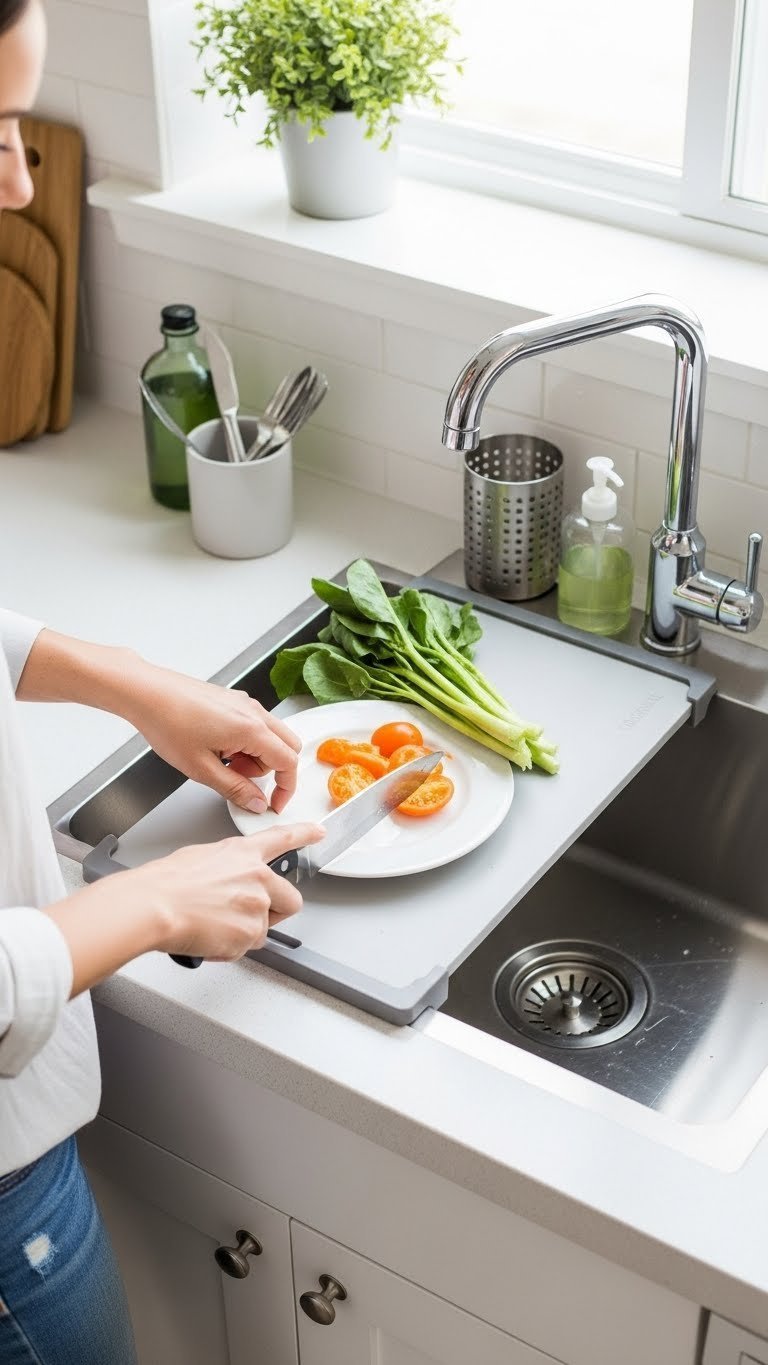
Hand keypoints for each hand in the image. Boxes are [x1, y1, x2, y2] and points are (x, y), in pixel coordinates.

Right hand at [47, 821, 326, 995]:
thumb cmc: (166, 883)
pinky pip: (246, 948)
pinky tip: (208, 936)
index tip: (318, 832)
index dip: (304, 835)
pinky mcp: (251, 934)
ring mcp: (257, 907)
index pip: (282, 838)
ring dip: (243, 933)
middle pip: (290, 901)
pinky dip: (229, 948)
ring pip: (263, 930)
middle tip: (248, 918)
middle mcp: (258, 878)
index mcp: (243, 854)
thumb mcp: (200, 858)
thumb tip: (226, 881)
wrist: (154, 905)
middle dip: (275, 912)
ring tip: (211, 926)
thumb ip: (227, 868)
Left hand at [123, 663, 301, 814]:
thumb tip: (256, 801)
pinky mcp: (234, 700)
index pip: (288, 762)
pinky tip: (217, 746)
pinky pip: (255, 725)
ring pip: (271, 736)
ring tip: (222, 762)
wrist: (147, 693)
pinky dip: (246, 742)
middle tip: (241, 779)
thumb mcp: (201, 768)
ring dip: (256, 756)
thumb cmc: (167, 722)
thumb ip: (234, 789)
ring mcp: (244, 703)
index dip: (285, 788)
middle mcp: (253, 712)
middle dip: (270, 771)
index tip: (273, 802)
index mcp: (251, 729)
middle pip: (287, 747)